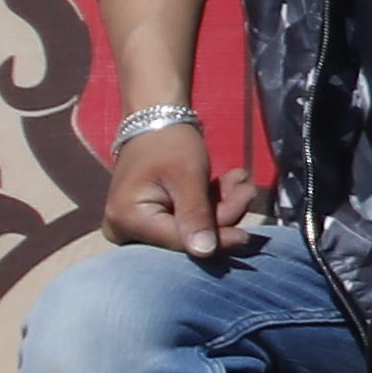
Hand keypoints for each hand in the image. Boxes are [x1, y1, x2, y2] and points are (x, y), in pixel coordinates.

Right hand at [94, 117, 269, 258]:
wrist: (155, 120)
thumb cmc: (168, 143)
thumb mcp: (187, 176)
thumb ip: (196, 214)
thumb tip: (205, 253)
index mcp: (126, 221)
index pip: (178, 242)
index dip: (215, 240)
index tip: (247, 236)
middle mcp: (124, 231)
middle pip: (185, 237)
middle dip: (221, 217)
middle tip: (247, 191)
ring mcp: (135, 227)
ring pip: (190, 229)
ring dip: (220, 206)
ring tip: (240, 180)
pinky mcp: (151, 221)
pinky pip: (186, 221)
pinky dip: (210, 204)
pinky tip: (230, 183)